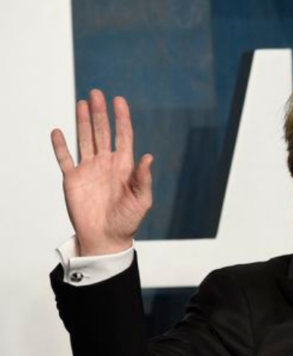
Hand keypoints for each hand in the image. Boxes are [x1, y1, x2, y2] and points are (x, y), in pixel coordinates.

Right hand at [51, 90, 152, 255]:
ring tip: (82, 102)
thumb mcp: (141, 200)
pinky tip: (58, 131)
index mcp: (124, 167)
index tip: (119, 100)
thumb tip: (148, 157)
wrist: (107, 239)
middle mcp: (106, 164)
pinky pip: (65, 159)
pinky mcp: (73, 180)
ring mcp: (89, 170)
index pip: (123, 136)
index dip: (121, 119)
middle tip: (97, 93)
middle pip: (102, 132)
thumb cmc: (127, 222)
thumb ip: (143, 178)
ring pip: (85, 139)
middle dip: (100, 113)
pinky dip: (60, 146)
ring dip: (83, 121)